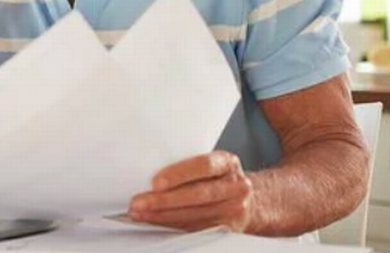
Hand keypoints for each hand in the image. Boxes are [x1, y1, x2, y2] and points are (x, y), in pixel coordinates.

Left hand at [128, 151, 252, 231]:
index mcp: (228, 163)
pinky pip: (195, 228)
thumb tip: (147, 166)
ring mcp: (234, 209)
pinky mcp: (228, 228)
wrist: (250, 199)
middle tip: (139, 202)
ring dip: (163, 216)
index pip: (204, 166)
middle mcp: (235, 186)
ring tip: (140, 213)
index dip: (179, 174)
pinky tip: (155, 221)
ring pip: (194, 215)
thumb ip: (188, 162)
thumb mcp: (211, 161)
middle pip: (197, 195)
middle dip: (164, 200)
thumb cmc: (219, 176)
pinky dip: (172, 225)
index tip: (155, 182)